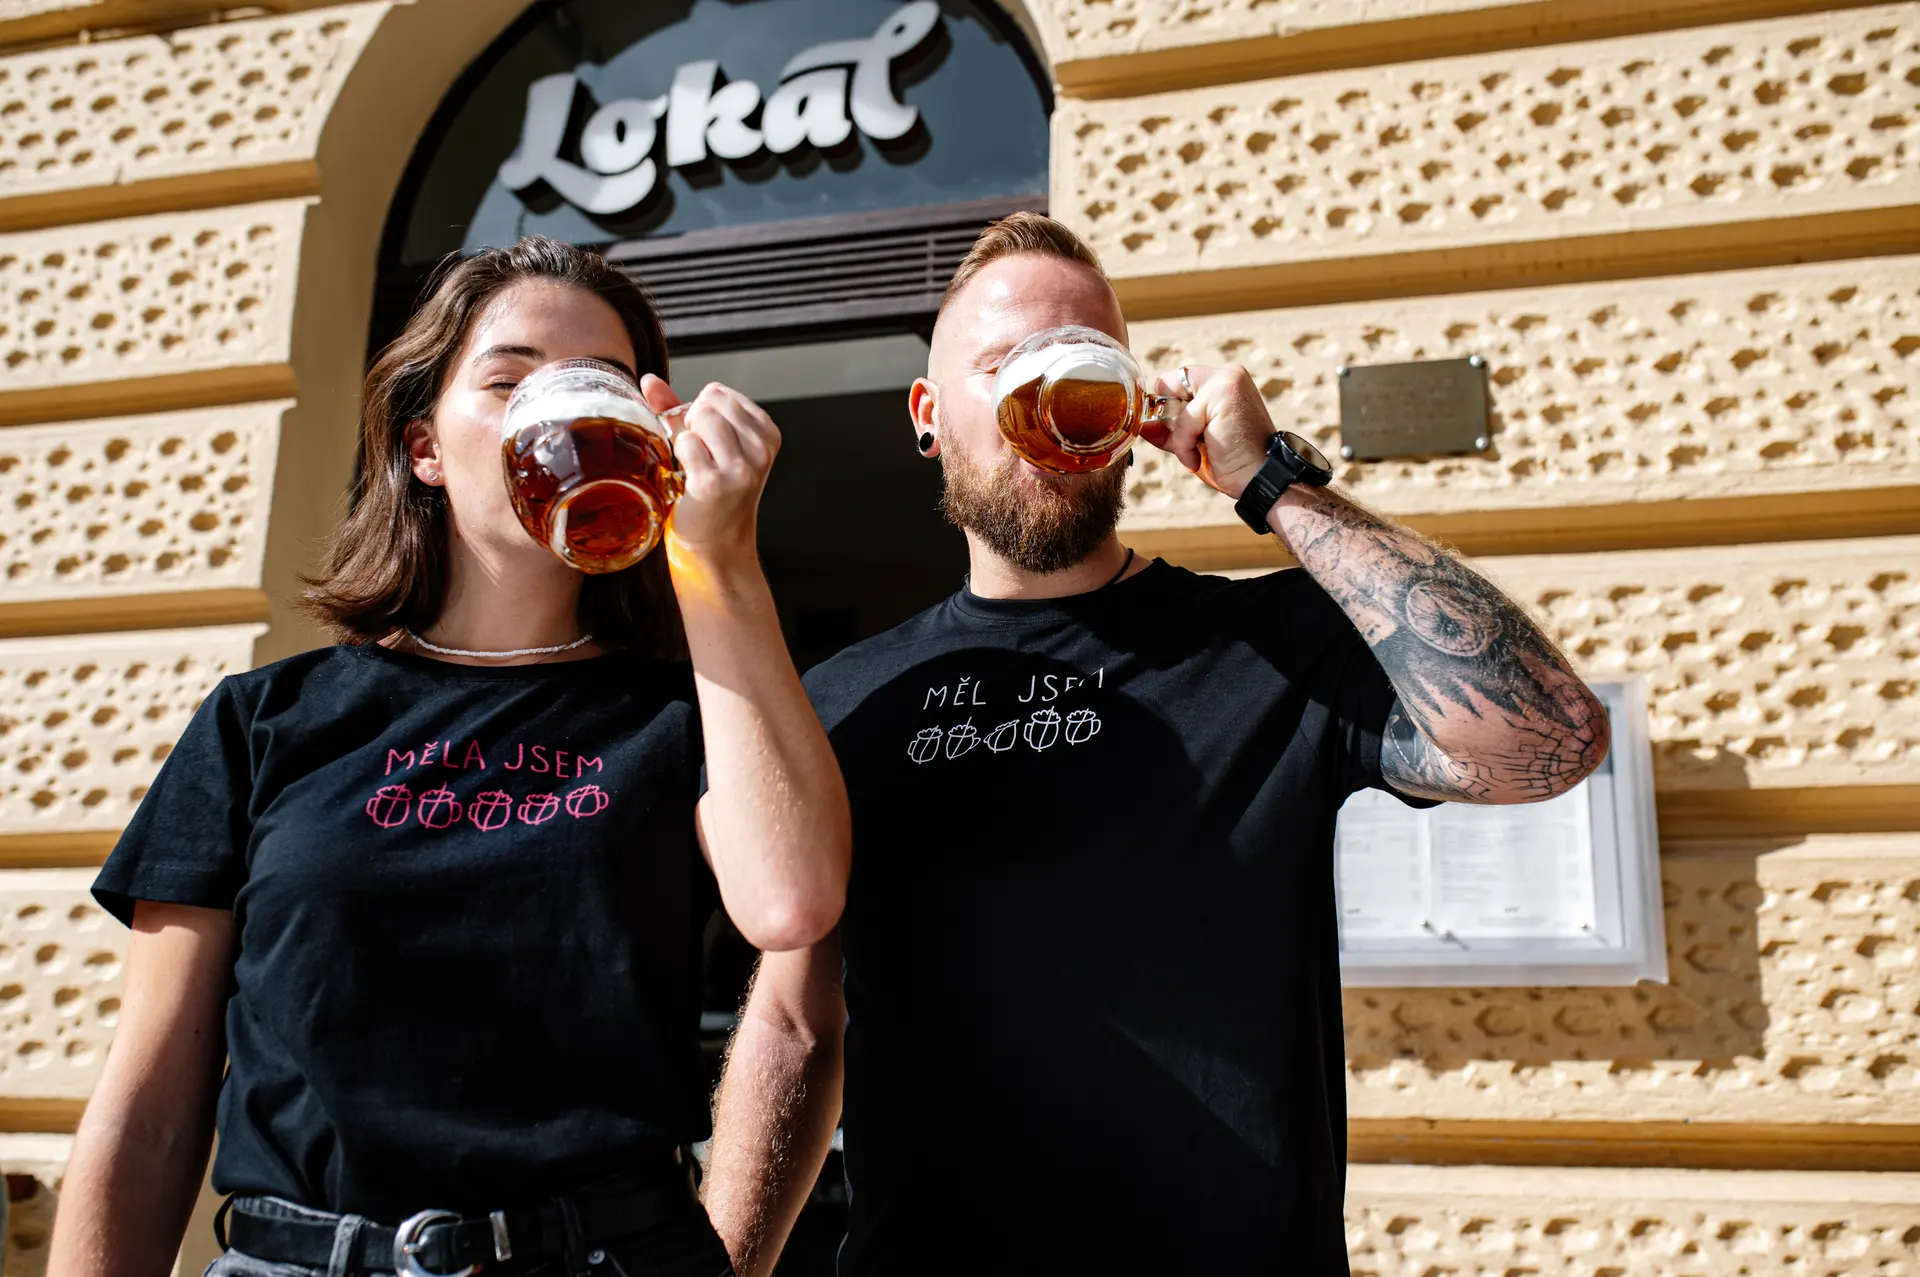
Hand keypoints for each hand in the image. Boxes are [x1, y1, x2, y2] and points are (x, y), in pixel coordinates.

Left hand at [640, 374, 779, 567]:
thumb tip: (649, 381)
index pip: (720, 392)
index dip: (702, 414)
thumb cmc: (713, 493)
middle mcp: (761, 449)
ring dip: (687, 441)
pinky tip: (690, 480)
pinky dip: (679, 459)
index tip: (709, 443)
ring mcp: (741, 466)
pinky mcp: (715, 482)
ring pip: (699, 418)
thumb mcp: (707, 444)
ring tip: (697, 467)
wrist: (717, 544)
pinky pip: (684, 443)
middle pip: (709, 401)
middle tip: (701, 457)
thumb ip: (678, 409)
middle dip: (694, 424)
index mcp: (767, 433)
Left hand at [1141, 363, 1274, 499]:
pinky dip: (1184, 444)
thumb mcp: (1194, 443)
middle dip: (1172, 421)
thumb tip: (1144, 424)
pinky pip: (1182, 420)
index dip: (1169, 410)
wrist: (1261, 480)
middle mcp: (1226, 375)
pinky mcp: (1223, 393)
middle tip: (1196, 443)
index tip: (1182, 436)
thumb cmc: (1232, 464)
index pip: (1176, 383)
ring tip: (1202, 451)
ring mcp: (1226, 381)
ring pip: (1172, 403)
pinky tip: (1202, 455)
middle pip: (1168, 384)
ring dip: (1180, 437)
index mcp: (1224, 382)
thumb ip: (1170, 429)